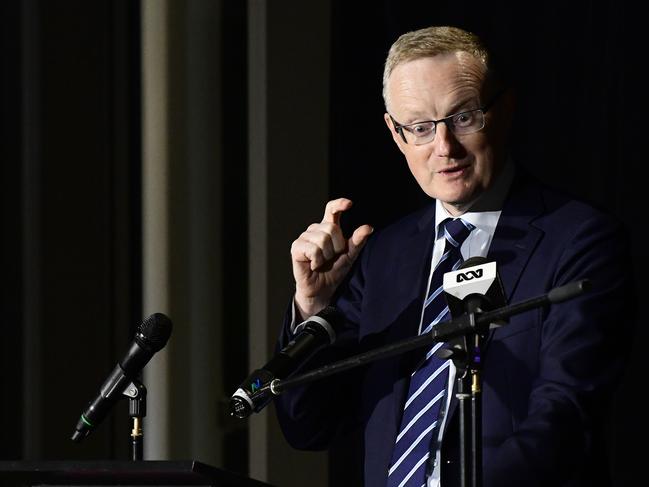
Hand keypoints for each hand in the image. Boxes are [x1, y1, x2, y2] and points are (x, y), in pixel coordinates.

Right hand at [291, 198, 372, 317]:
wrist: (322, 289)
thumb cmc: (334, 270)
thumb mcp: (350, 255)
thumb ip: (357, 241)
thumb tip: (368, 227)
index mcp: (328, 228)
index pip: (331, 210)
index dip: (339, 204)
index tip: (349, 204)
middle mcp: (315, 229)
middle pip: (331, 228)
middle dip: (336, 246)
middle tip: (331, 257)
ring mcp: (304, 237)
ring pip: (322, 239)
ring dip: (326, 256)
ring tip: (322, 262)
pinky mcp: (296, 248)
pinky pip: (313, 249)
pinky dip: (317, 261)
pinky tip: (314, 265)